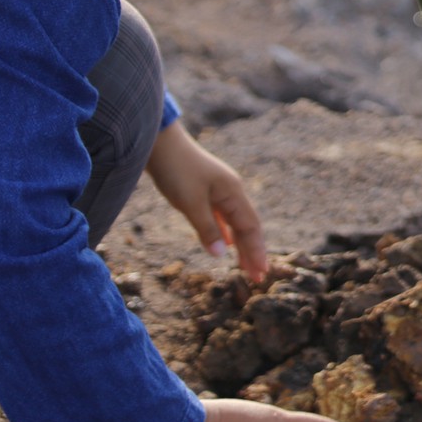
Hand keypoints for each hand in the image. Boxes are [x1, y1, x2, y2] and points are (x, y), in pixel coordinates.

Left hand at [144, 123, 267, 282]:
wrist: (159, 143)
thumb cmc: (176, 171)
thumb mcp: (191, 203)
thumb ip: (207, 229)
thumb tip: (223, 254)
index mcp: (233, 193)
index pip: (250, 228)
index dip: (256, 251)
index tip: (261, 274)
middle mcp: (232, 191)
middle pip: (248, 226)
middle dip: (253, 252)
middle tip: (259, 277)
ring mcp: (220, 190)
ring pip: (236, 222)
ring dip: (242, 245)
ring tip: (245, 265)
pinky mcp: (207, 191)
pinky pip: (223, 217)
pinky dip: (228, 232)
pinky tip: (227, 243)